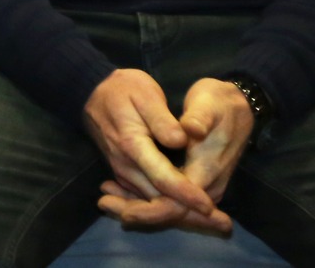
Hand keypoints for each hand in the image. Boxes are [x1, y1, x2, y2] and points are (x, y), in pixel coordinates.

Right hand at [83, 69, 225, 231]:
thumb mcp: (144, 94)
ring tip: (214, 222)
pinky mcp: (124, 174)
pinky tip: (189, 212)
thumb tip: (181, 141)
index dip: (186, 194)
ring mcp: (123, 172)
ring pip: (152, 203)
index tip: (209, 205)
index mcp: (133, 145)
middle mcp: (126, 166)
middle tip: (222, 224)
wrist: (91, 92)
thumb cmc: (123, 89)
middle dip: (189, 214)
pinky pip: (146, 198)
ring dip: (181, 214)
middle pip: (159, 200)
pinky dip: (167, 208)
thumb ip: (162, 119)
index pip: (163, 178)